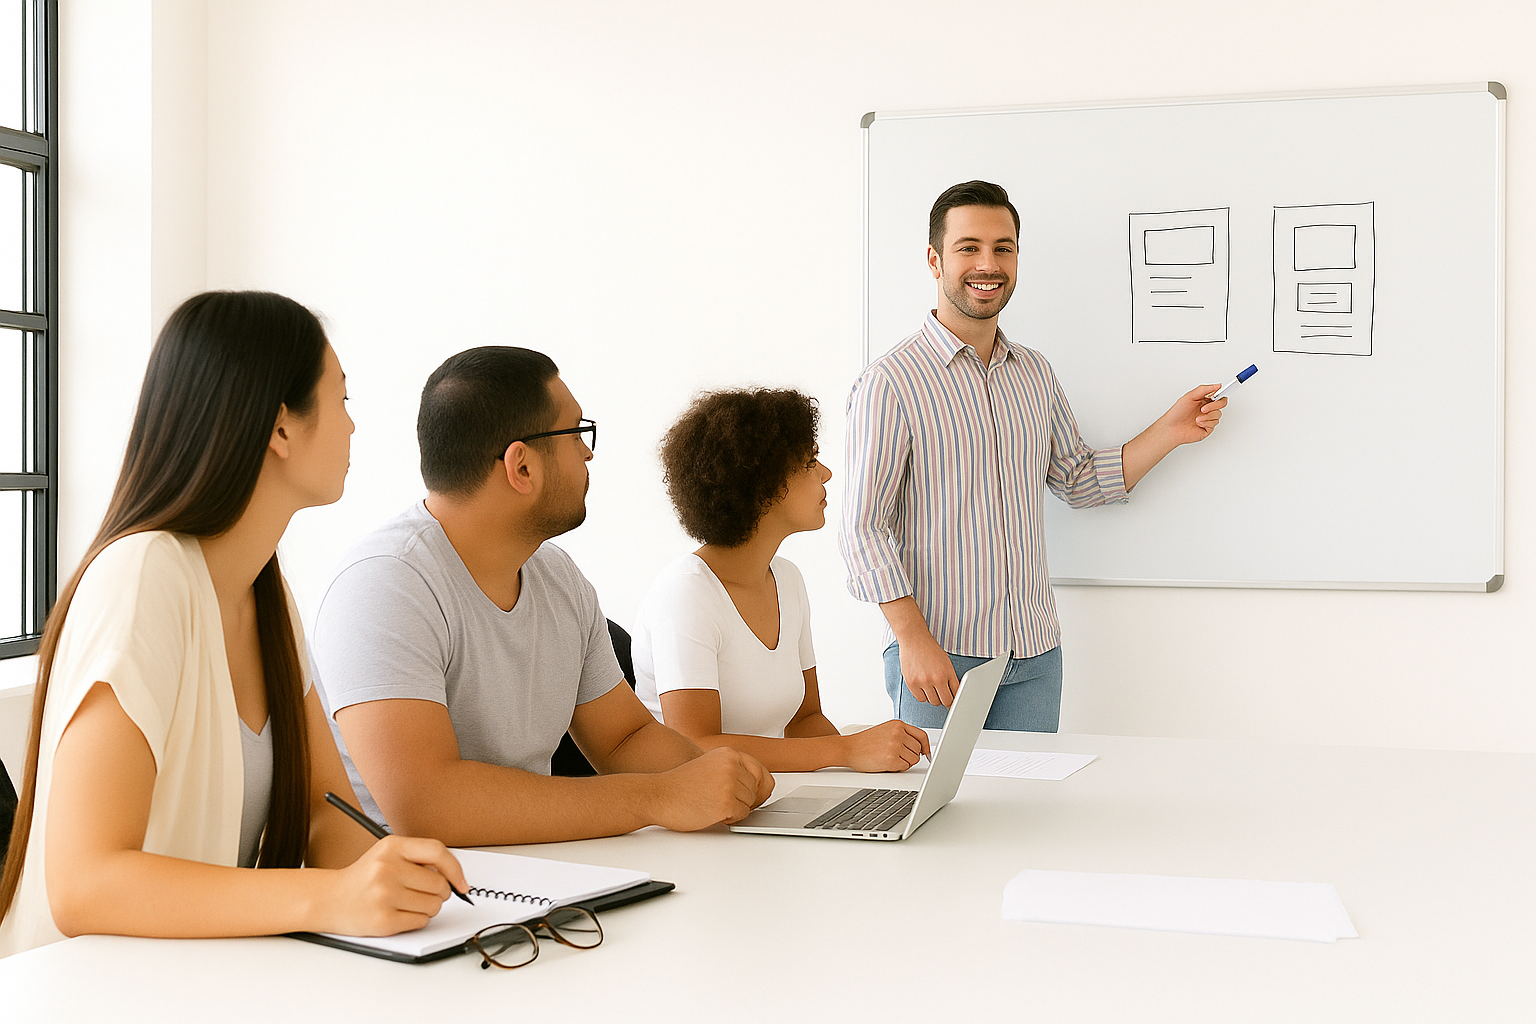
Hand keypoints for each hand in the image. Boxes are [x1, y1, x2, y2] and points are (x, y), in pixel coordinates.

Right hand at [319, 835, 464, 936]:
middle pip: (440, 884)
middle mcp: (387, 868)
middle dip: (439, 892)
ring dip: (428, 907)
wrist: (329, 899)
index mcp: (392, 846)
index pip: (437, 852)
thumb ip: (419, 857)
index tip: (462, 883)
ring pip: (434, 905)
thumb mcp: (388, 853)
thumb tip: (455, 876)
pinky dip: (417, 920)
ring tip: (408, 902)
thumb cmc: (364, 877)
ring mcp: (384, 895)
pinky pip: (421, 922)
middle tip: (422, 892)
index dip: (456, 869)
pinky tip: (399, 913)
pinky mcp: (383, 920)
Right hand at [648, 747, 773, 830]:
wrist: (658, 795)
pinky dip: (730, 818)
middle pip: (755, 790)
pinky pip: (742, 816)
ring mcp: (730, 783)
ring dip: (735, 809)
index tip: (753, 795)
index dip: (758, 788)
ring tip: (712, 804)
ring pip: (749, 804)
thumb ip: (733, 769)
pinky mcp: (727, 802)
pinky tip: (712, 812)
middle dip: (743, 799)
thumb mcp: (710, 765)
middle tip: (722, 801)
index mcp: (729, 754)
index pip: (761, 772)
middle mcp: (732, 765)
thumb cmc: (680, 784)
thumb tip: (759, 784)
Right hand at [840, 720, 931, 771]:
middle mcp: (898, 733)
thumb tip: (921, 747)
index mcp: (898, 724)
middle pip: (918, 750)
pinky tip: (886, 763)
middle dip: (911, 756)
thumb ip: (902, 734)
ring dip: (904, 763)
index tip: (926, 753)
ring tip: (890, 759)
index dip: (926, 746)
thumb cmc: (865, 742)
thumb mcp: (886, 730)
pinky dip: (898, 769)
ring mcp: (895, 746)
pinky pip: (905, 767)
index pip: (921, 735)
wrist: (849, 748)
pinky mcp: (891, 759)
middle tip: (898, 757)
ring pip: (913, 760)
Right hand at [900, 635, 960, 705]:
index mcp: (947, 672)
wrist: (914, 639)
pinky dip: (922, 695)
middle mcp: (936, 678)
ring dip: (933, 697)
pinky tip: (922, 686)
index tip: (954, 702)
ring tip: (931, 686)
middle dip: (945, 699)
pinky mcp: (911, 683)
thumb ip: (950, 678)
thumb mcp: (946, 662)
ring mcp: (923, 681)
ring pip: (932, 701)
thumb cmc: (930, 650)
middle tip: (942, 693)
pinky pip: (920, 699)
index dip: (955, 699)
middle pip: (944, 701)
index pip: (955, 694)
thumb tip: (954, 694)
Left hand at [1157, 384, 1227, 445]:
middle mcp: (1207, 408)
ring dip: (1207, 416)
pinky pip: (1214, 423)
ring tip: (1197, 418)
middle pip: (1222, 404)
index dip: (1221, 392)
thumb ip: (1204, 389)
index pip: (1218, 394)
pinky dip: (1205, 422)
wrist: (1172, 428)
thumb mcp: (1189, 397)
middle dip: (1214, 406)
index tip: (1223, 391)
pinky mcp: (1208, 428)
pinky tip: (1198, 423)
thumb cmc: (1177, 413)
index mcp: (1203, 399)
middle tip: (1204, 408)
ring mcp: (1208, 418)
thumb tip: (1217, 385)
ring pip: (1218, 414)